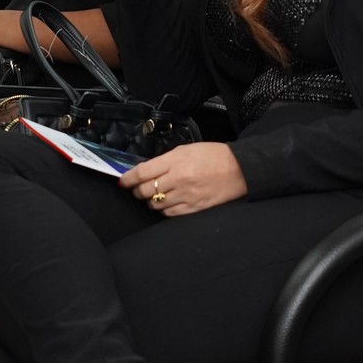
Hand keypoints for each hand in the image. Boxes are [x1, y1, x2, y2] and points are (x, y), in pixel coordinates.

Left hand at [118, 141, 246, 215]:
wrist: (239, 169)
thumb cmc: (214, 156)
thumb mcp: (187, 149)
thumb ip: (165, 160)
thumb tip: (146, 170)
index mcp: (176, 161)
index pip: (142, 172)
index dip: (128, 178)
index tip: (123, 180)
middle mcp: (178, 179)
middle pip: (145, 190)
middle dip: (136, 191)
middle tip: (136, 189)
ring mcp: (186, 195)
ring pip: (155, 204)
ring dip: (150, 201)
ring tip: (153, 196)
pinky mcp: (193, 208)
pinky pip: (169, 213)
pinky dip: (164, 209)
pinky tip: (166, 203)